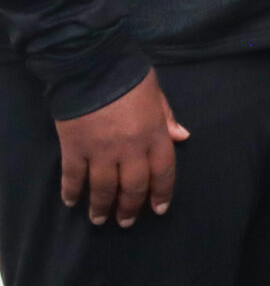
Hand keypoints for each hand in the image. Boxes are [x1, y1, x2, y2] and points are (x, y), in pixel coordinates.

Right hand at [57, 70, 188, 226]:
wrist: (91, 65)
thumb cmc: (128, 75)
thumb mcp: (156, 93)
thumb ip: (167, 118)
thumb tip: (183, 137)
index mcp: (155, 134)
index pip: (164, 171)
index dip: (162, 193)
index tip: (159, 209)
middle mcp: (131, 148)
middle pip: (134, 186)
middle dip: (131, 207)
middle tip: (127, 221)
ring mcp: (101, 150)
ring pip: (104, 188)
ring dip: (102, 207)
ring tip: (100, 219)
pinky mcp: (74, 147)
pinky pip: (73, 176)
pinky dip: (72, 191)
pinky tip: (72, 202)